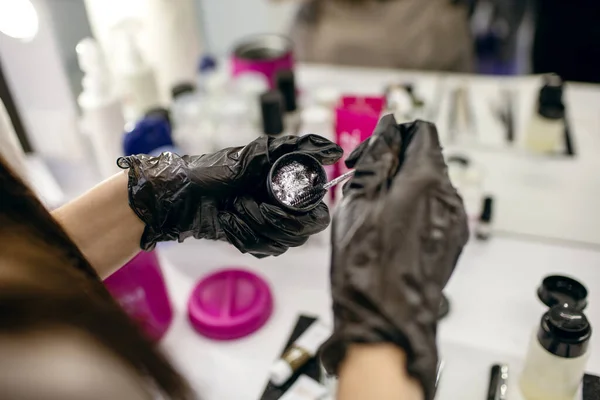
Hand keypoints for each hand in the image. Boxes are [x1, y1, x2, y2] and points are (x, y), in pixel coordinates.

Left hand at [118, 135, 342, 257]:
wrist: (182, 196)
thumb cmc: (215, 171)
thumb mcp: (255, 154)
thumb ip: (295, 150)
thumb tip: (333, 151)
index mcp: (289, 187)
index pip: (317, 213)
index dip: (301, 212)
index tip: (277, 201)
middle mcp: (283, 209)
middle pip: (300, 233)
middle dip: (272, 220)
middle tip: (246, 202)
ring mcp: (269, 227)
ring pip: (280, 243)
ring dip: (253, 225)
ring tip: (234, 207)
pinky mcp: (253, 241)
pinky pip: (260, 249)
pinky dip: (242, 234)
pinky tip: (229, 220)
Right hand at [320, 115, 468, 399]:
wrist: (387, 319)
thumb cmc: (368, 267)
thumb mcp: (359, 200)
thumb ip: (377, 158)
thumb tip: (387, 130)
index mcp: (428, 180)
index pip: (421, 132)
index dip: (393, 134)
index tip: (372, 150)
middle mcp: (449, 198)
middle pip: (426, 159)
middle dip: (394, 163)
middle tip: (363, 181)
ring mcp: (453, 223)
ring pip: (428, 187)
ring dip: (401, 187)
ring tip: (371, 211)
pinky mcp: (451, 243)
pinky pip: (433, 212)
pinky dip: (411, 210)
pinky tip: (387, 230)